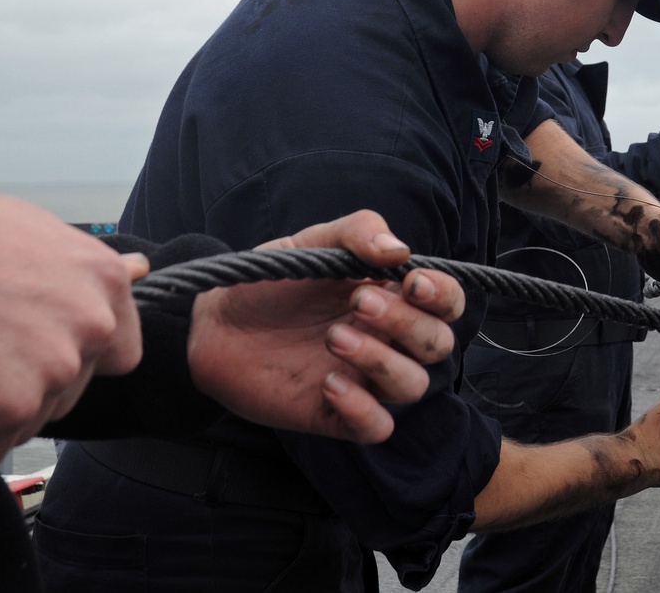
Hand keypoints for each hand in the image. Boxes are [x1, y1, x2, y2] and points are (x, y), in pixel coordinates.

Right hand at [0, 179, 145, 470]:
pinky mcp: (10, 406)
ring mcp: (55, 369)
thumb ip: (91, 270)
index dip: (83, 359)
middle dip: (35, 382)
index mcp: (106, 284)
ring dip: (0, 409)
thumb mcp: (44, 235)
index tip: (49, 351)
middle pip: (74, 389)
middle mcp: (92, 326)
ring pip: (35, 419)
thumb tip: (138, 269)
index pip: (121, 352)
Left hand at [187, 210, 462, 443]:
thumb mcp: (311, 243)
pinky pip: (376, 426)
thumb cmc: (270, 282)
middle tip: (357, 303)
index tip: (412, 283)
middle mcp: (387, 340)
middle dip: (406, 324)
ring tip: (333, 338)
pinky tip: (328, 383)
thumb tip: (399, 250)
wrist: (213, 324)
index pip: (446, 302)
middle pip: (437, 344)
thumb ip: (356, 233)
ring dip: (381, 361)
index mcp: (390, 297)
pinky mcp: (337, 415)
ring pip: (412, 385)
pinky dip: (362, 408)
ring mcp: (365, 379)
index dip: (443, 294)